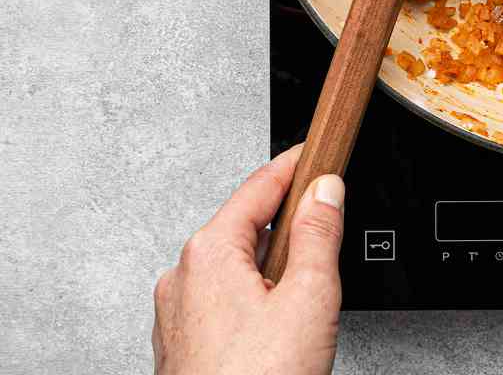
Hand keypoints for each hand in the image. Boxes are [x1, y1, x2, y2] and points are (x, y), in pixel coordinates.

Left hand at [153, 144, 342, 374]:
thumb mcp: (308, 298)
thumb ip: (319, 234)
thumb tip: (324, 190)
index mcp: (208, 252)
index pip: (261, 186)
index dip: (297, 165)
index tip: (319, 151)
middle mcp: (182, 279)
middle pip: (247, 228)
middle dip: (288, 229)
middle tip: (325, 238)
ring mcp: (177, 317)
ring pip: (235, 270)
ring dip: (270, 273)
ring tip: (302, 309)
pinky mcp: (182, 350)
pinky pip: (223, 306)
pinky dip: (253, 305)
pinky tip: (276, 337)